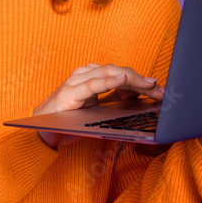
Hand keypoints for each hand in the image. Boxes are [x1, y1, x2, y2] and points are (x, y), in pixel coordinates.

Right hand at [33, 64, 163, 148]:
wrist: (42, 132)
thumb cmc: (69, 121)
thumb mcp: (98, 110)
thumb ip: (116, 100)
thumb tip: (141, 96)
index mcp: (91, 77)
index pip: (120, 73)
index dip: (140, 80)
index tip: (159, 89)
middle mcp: (84, 75)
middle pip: (117, 70)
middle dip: (140, 79)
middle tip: (159, 89)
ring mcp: (75, 82)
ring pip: (107, 72)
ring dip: (131, 78)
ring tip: (148, 84)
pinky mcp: (69, 93)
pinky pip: (92, 84)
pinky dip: (108, 81)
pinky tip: (123, 79)